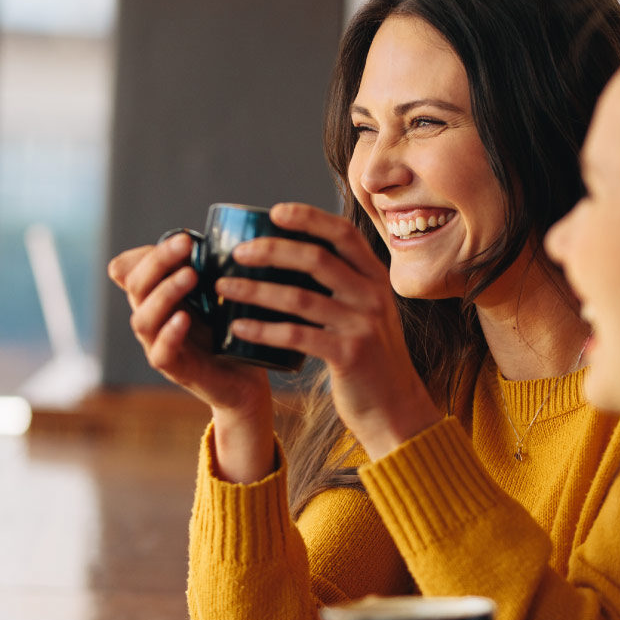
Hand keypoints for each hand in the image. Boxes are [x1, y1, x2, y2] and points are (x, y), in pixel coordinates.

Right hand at [108, 234, 273, 481]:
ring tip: (190, 276)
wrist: (247, 382)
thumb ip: (213, 266)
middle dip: (159, 262)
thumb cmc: (232, 332)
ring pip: (143, 318)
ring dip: (165, 293)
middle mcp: (152, 319)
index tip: (182, 237)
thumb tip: (225, 230)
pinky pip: (160, 352)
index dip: (146, 254)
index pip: (133, 270)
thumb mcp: (221, 294)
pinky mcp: (175, 370)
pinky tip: (183, 318)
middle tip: (186, 244)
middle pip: (136, 287)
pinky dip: (169, 334)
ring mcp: (159, 345)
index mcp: (159, 297)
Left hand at [215, 203, 440, 459]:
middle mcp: (372, 296)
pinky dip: (263, 330)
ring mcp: (362, 325)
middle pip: (317, 259)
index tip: (274, 212)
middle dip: (272, 250)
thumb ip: (344, 286)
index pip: (343, 234)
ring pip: (300, 297)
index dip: (309, 217)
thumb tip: (292, 257)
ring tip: (223, 287)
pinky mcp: (348, 356)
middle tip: (238, 252)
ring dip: (256, 290)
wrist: (396, 407)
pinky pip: (296, 336)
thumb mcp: (367, 312)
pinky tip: (238, 327)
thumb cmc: (370, 358)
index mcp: (376, 279)